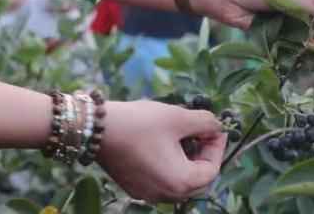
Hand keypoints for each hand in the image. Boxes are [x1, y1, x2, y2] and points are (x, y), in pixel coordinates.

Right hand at [97, 100, 224, 201]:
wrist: (96, 129)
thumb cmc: (140, 123)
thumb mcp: (178, 117)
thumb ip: (205, 122)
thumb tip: (217, 126)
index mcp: (180, 182)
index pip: (213, 169)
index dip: (217, 146)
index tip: (214, 127)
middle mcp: (166, 195)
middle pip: (197, 179)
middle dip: (202, 154)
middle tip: (200, 132)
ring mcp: (148, 194)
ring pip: (178, 181)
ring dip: (185, 160)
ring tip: (181, 135)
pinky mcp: (134, 187)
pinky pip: (161, 180)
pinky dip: (168, 165)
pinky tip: (161, 144)